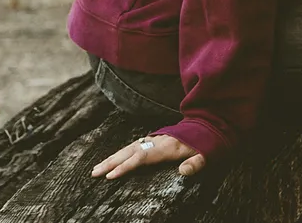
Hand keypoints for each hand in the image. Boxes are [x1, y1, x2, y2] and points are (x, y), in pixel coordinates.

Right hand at [91, 133, 205, 178]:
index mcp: (166, 147)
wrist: (206, 125)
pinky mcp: (152, 140)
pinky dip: (119, 154)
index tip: (111, 176)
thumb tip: (183, 172)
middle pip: (129, 151)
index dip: (126, 166)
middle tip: (94, 173)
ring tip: (96, 169)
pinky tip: (111, 161)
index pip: (141, 157)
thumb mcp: (205, 154)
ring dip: (111, 158)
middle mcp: (156, 142)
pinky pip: (132, 147)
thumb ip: (195, 163)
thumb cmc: (204, 144)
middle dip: (110, 162)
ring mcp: (153, 140)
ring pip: (128, 148)